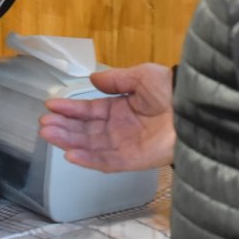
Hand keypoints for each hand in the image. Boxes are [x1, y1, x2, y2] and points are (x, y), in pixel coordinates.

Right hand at [38, 62, 175, 172]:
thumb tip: (93, 79)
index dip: (70, 109)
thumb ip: (116, 80)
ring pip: (90, 146)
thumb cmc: (172, 89)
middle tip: (43, 124)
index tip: (51, 105)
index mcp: (121, 109)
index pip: (89, 111)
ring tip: (48, 134)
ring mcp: (125, 145)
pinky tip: (70, 154)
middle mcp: (120, 129)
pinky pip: (106, 162)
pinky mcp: (133, 160)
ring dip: (69, 141)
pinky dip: (88, 159)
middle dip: (63, 127)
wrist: (195, 107)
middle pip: (85, 130)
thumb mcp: (141, 76)